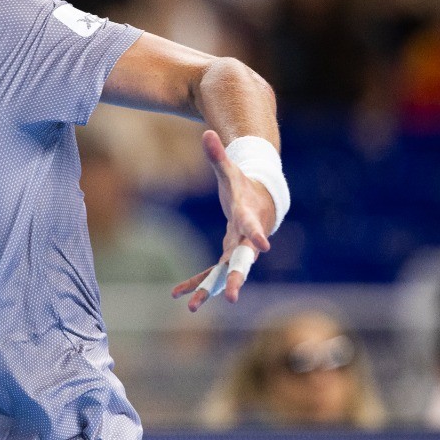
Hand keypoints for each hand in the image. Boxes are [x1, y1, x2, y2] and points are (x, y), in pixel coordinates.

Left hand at [171, 130, 274, 312]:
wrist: (260, 201)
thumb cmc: (244, 184)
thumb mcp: (229, 170)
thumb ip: (218, 154)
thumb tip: (206, 132)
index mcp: (248, 217)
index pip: (253, 226)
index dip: (256, 234)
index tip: (263, 246)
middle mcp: (245, 240)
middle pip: (242, 261)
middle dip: (235, 278)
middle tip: (231, 295)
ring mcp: (236, 250)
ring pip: (224, 273)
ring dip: (209, 289)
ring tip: (192, 307)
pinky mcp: (226, 255)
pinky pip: (210, 272)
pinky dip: (196, 282)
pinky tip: (176, 293)